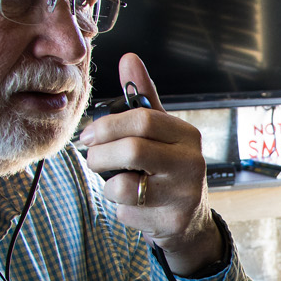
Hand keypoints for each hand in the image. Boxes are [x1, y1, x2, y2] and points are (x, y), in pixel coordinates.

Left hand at [77, 53, 223, 273]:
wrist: (189, 219)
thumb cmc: (168, 169)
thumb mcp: (160, 133)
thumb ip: (143, 98)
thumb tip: (128, 59)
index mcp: (186, 135)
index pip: (143, 119)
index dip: (107, 126)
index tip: (89, 135)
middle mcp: (191, 163)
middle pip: (132, 149)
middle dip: (100, 154)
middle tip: (93, 158)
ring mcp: (183, 194)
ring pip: (124, 185)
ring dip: (107, 184)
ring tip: (114, 182)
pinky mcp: (171, 221)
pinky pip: (127, 211)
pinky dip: (120, 208)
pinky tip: (134, 206)